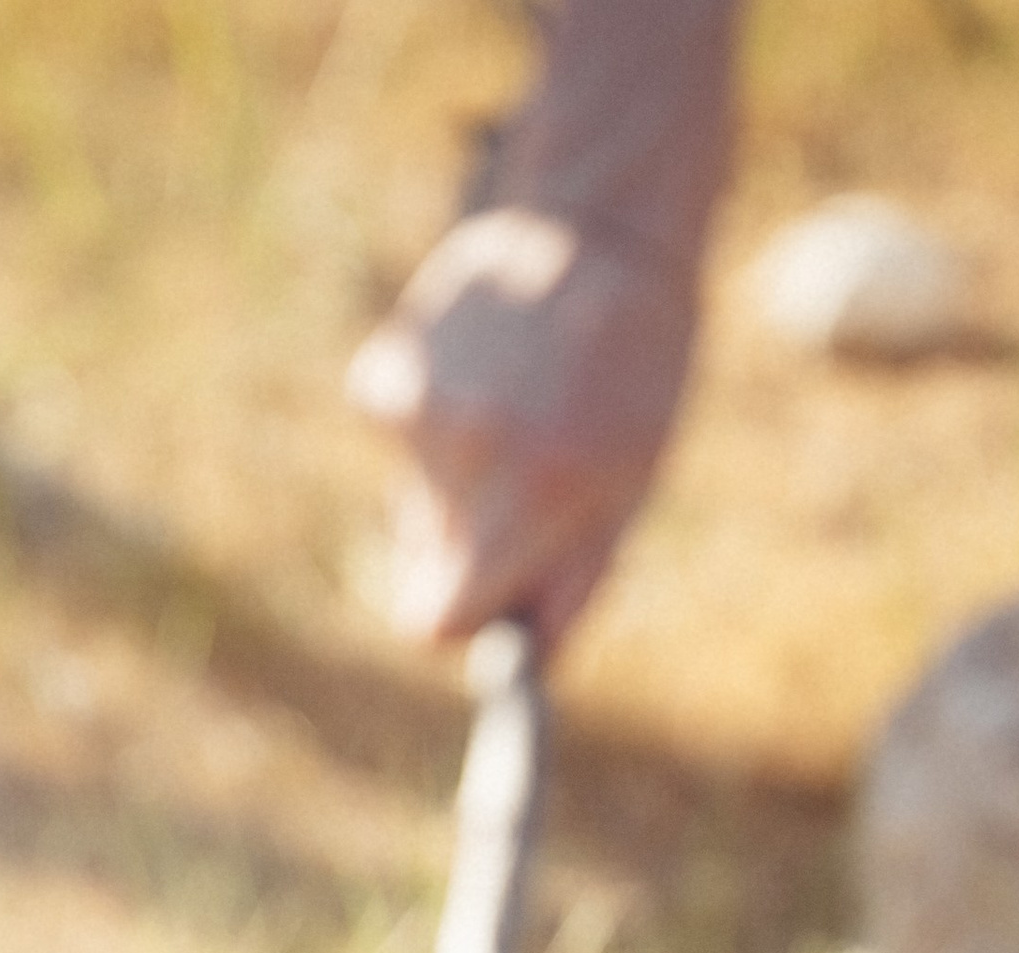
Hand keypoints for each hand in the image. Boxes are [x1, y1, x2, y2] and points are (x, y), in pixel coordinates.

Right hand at [347, 207, 697, 652]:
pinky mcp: (383, 373)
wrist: (598, 225)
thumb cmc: (635, 370)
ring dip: (454, 480)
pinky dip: (429, 424)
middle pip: (419, 568)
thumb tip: (526, 660)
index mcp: (531, 501)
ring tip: (513, 410)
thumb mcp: (629, 487)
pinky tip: (478, 377)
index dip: (462, 618)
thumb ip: (573, 582)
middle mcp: (463, 460)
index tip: (487, 598)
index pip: (433, 624)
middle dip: (462, 550)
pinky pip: (397, 442)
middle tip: (522, 483)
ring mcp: (414, 413)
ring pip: (412, 503)